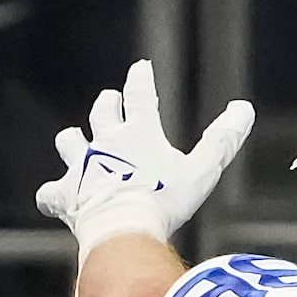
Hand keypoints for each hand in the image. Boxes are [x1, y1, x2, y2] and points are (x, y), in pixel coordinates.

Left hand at [37, 59, 253, 252]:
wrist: (123, 227)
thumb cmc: (164, 201)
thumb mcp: (202, 171)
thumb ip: (222, 142)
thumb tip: (244, 109)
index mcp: (139, 135)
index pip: (139, 96)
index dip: (140, 80)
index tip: (140, 68)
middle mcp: (106, 143)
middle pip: (102, 112)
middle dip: (107, 104)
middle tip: (110, 99)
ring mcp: (82, 167)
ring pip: (70, 142)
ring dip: (73, 141)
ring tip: (73, 141)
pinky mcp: (66, 194)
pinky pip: (51, 193)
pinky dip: (52, 196)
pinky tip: (52, 198)